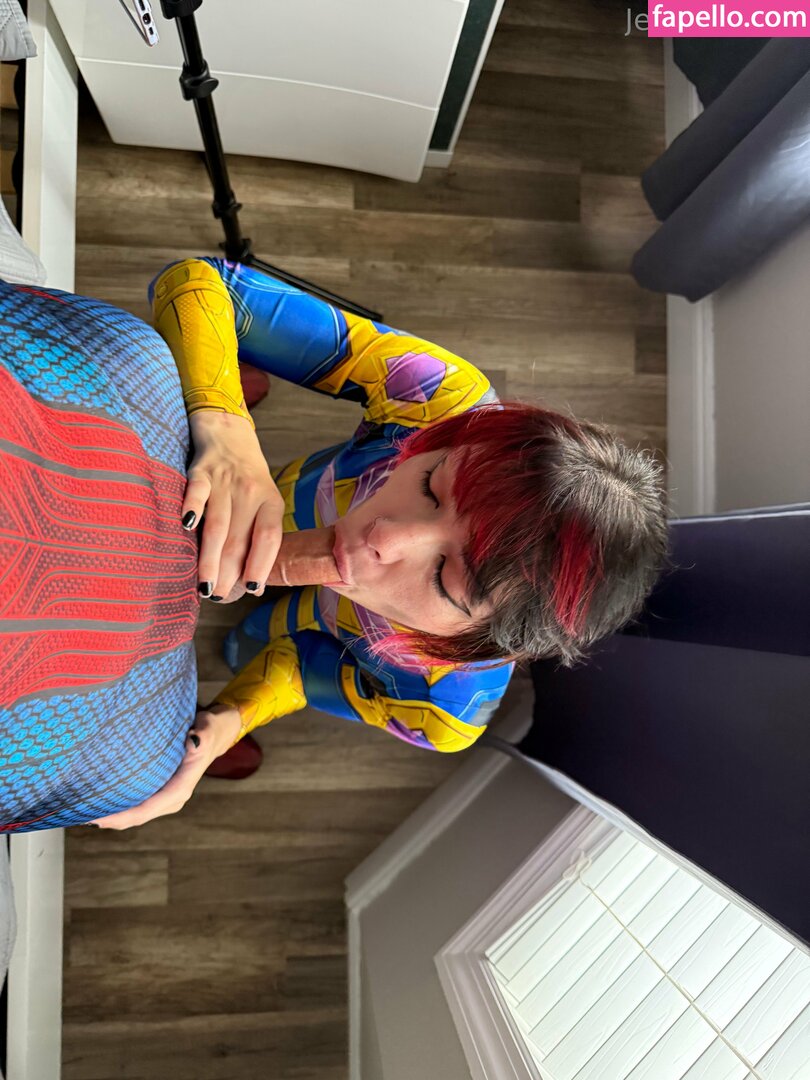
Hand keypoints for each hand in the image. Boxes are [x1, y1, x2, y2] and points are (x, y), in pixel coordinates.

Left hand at [90, 705, 241, 829]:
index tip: (99, 817)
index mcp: (181, 788)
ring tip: (85, 809)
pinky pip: (138, 805)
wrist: (215, 734)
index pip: (147, 809)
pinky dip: (120, 807)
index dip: (122, 816)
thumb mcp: (207, 729)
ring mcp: (166, 797)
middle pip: (137, 817)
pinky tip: (103, 801)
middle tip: (81, 814)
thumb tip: (194, 738)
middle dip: (111, 819)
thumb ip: (201, 734)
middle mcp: (173, 798)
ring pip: (136, 814)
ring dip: (114, 815)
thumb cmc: (209, 730)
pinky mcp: (161, 791)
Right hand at [184, 411, 283, 600]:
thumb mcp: (263, 503)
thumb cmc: (247, 481)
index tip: (251, 589)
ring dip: (209, 557)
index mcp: (270, 502)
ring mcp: (225, 481)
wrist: (229, 433)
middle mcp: (250, 492)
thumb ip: (257, 536)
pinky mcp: (200, 471)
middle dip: (228, 571)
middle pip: (239, 538)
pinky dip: (192, 507)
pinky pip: (197, 491)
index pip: (268, 537)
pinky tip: (186, 527)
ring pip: (217, 525)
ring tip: (204, 584)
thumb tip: (251, 586)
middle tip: (217, 596)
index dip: (261, 563)